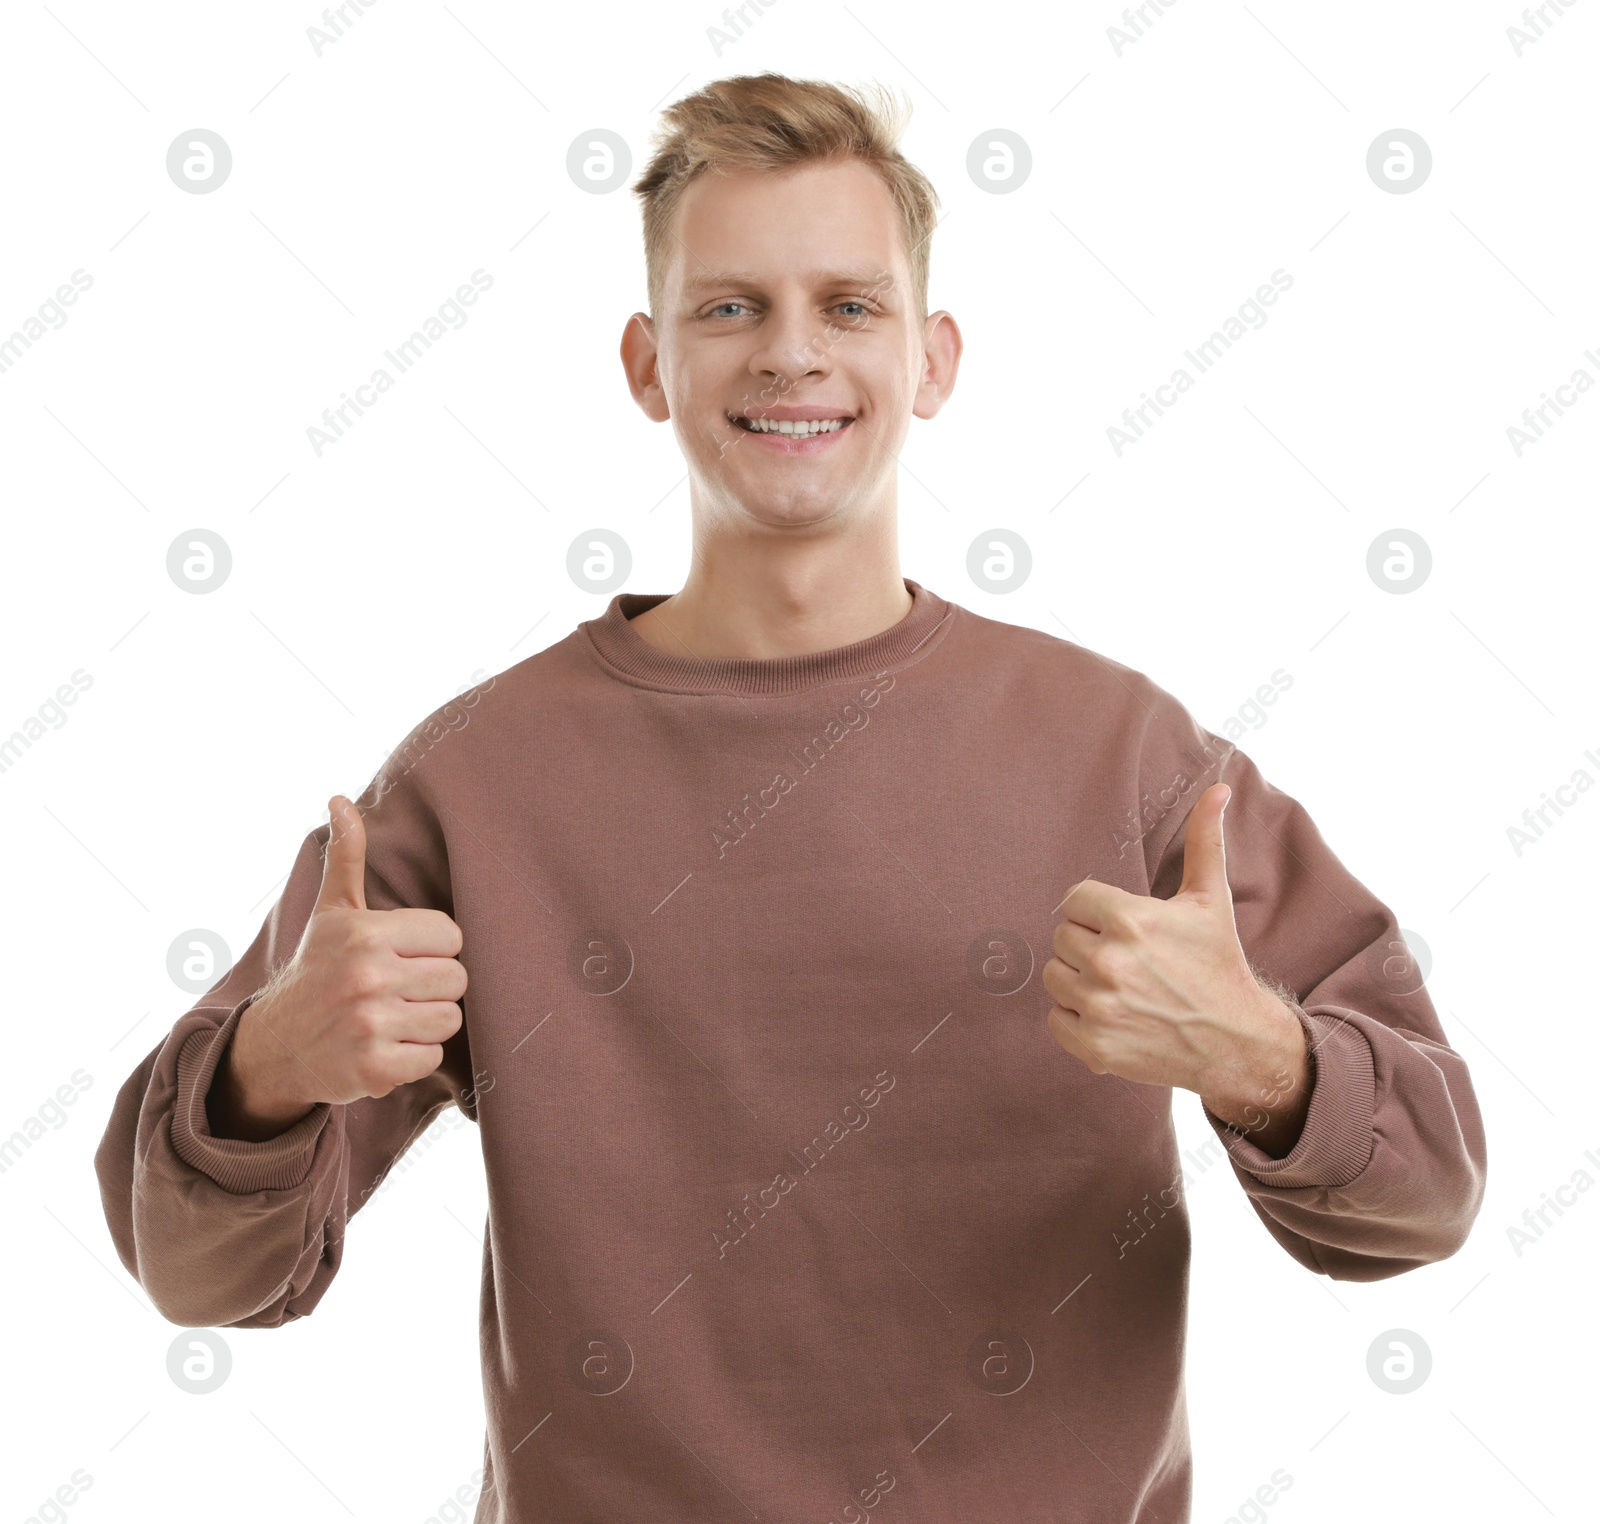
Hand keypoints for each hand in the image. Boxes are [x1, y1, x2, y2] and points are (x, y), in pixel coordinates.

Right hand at [208, 795, 467, 1141]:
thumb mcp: (332, 911)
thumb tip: (340, 799)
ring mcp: (370, 1025)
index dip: (434, 948)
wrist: (274, 1045)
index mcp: (366, 933)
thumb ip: (347, 856)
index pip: (452, 936)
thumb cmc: (317, 970)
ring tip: (391, 1017)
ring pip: (450, 1020)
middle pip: (457, 979)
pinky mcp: (374, 1069)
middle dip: (433, 987)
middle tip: (398, 990)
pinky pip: (432, 1059)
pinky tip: (384, 1047)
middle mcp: (367, 977)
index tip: (403, 956)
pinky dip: (414, 1059)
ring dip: (426, 1024)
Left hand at [1042, 784, 1310, 1152]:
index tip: (1125, 928)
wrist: (1235, 1041)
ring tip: (1122, 986)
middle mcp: (1109, 963)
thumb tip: (1219, 787)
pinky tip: (1114, 1015)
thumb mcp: (1211, 899)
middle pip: (1061, 937)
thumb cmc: (1218, 962)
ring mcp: (1100, 1007)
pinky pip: (1054, 1019)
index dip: (1097, 912)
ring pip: (1054, 976)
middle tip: (1130, 960)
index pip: (1073, 900)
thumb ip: (1204, 840)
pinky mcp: (1094, 1047)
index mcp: (1130, 919)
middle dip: (1089, 944)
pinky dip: (1076, 1019)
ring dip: (1079, 981)